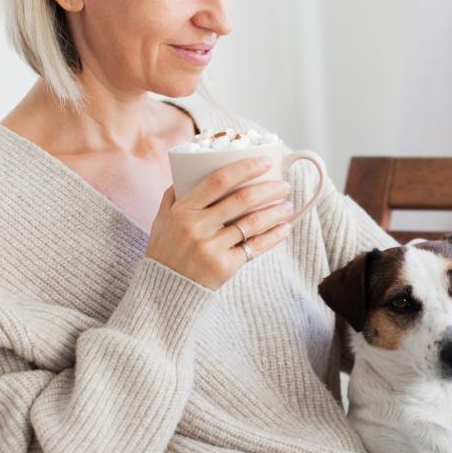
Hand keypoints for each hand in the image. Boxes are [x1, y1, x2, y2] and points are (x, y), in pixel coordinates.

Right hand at [147, 157, 293, 290]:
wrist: (165, 290)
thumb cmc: (166, 250)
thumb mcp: (162, 219)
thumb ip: (175, 195)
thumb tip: (189, 169)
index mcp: (183, 209)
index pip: (218, 180)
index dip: (245, 168)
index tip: (265, 162)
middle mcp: (197, 226)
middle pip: (242, 200)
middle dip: (269, 189)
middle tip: (284, 186)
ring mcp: (211, 247)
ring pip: (253, 223)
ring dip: (276, 212)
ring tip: (288, 206)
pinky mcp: (225, 266)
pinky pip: (255, 247)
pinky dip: (274, 236)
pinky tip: (285, 228)